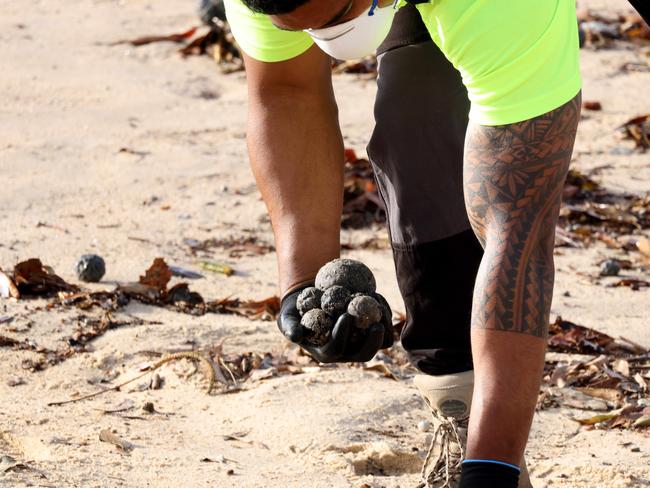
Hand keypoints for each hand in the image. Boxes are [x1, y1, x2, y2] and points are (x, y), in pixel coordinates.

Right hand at [277, 285, 393, 362]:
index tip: (346, 315)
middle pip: (364, 354)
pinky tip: (378, 296)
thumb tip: (295, 337)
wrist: (312, 300)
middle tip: (377, 323)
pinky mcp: (370, 331)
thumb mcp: (287, 317)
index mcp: (325, 352)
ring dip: (385, 325)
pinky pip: (385, 327)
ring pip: (380, 342)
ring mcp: (360, 343)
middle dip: (373, 341)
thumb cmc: (297, 310)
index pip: (336, 349)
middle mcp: (346, 352)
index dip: (342, 334)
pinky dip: (384, 313)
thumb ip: (289, 326)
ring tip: (379, 303)